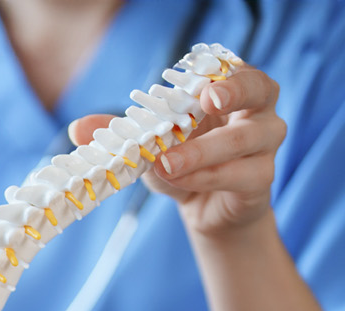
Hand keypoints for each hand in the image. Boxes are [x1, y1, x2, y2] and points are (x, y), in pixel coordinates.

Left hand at [68, 64, 285, 238]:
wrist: (205, 208)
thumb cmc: (183, 162)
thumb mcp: (149, 143)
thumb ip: (119, 132)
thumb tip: (78, 128)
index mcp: (231, 87)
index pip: (235, 67)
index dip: (222, 72)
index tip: (201, 84)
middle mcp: (258, 109)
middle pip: (261, 89)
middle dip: (235, 92)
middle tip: (207, 101)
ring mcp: (266, 144)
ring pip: (244, 139)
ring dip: (202, 151)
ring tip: (166, 162)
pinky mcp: (263, 177)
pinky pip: (240, 174)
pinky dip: (205, 176)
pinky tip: (179, 179)